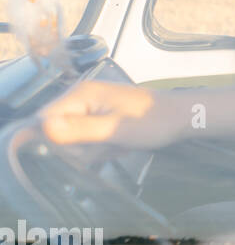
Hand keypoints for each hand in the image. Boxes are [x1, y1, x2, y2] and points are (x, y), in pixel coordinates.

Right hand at [41, 81, 184, 148]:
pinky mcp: (100, 117)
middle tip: (106, 146)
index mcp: (80, 94)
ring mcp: (91, 107)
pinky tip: (119, 145)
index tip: (77, 149)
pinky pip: (88, 139)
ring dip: (93, 149)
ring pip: (73, 139)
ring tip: (117, 144)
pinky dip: (102, 147)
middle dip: (79, 147)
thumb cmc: (152, 122)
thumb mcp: (115, 129)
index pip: (42, 120)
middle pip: (57, 132)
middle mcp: (80, 97)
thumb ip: (79, 130)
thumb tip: (42, 127)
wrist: (182, 116)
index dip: (53, 140)